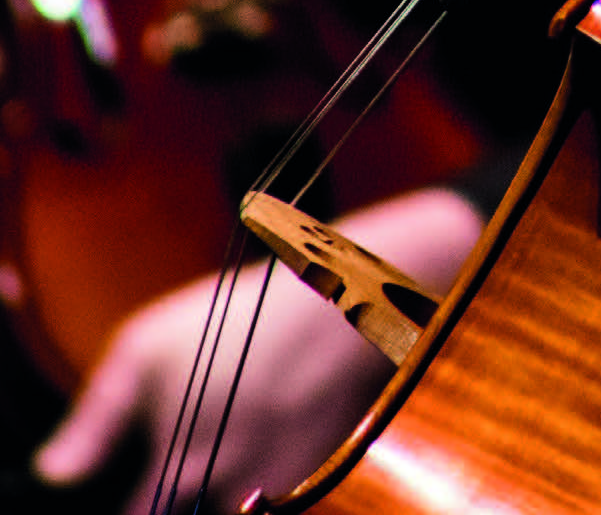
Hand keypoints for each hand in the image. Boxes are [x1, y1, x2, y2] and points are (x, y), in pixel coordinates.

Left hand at [31, 187, 482, 514]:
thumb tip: (57, 472)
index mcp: (178, 464)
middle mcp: (228, 487)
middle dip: (177, 489)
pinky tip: (270, 425)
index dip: (130, 498)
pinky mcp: (318, 472)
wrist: (356, 295)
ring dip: (224, 484)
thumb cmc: (250, 312)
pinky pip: (276, 492)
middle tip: (192, 438)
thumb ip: (96, 416)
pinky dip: (266, 472)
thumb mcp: (148, 341)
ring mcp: (277, 484)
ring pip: (232, 507)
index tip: (135, 479)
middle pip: (184, 514)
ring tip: (232, 430)